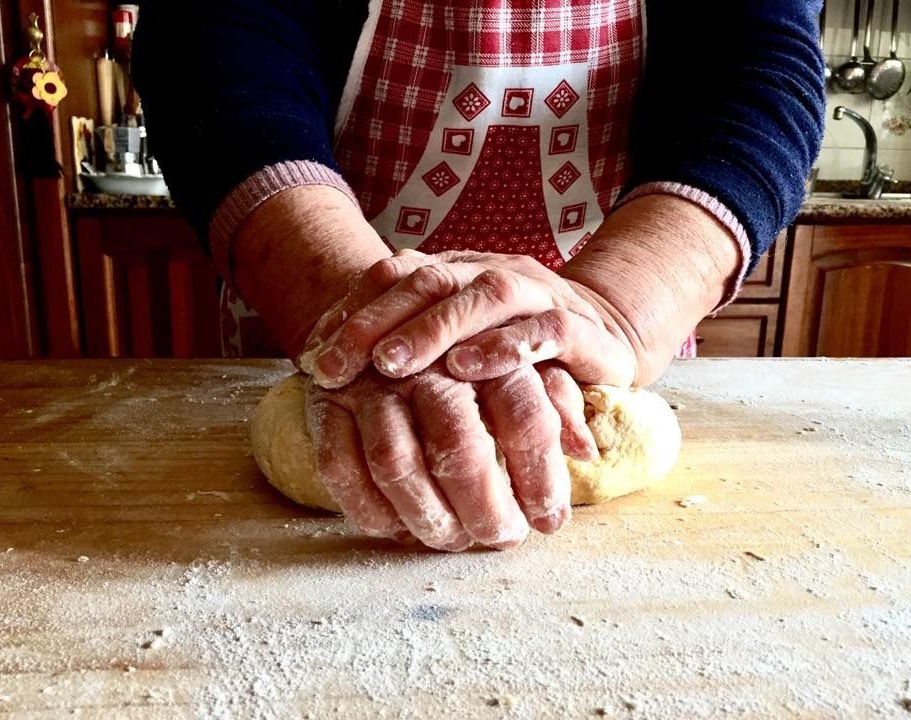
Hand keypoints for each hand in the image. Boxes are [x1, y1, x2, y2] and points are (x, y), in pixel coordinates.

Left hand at [301, 250, 602, 459]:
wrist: (606, 335)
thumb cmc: (514, 346)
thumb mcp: (456, 343)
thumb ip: (402, 344)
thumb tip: (316, 364)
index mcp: (458, 272)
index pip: (396, 275)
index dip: (352, 310)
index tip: (314, 354)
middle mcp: (494, 273)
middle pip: (430, 280)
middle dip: (377, 322)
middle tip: (337, 365)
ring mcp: (538, 295)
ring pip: (485, 295)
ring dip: (434, 328)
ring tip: (393, 364)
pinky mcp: (578, 328)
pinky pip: (544, 329)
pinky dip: (505, 346)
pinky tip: (469, 367)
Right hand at [304, 362, 575, 549]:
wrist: (395, 302)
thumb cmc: (475, 345)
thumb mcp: (527, 360)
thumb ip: (557, 401)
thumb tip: (584, 451)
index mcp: (487, 347)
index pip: (524, 415)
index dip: (540, 476)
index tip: (549, 521)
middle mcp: (428, 361)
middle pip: (458, 444)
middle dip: (483, 506)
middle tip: (500, 539)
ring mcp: (371, 380)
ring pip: (394, 461)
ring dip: (426, 515)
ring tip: (452, 540)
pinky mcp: (326, 400)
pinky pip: (337, 465)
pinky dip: (367, 508)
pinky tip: (395, 527)